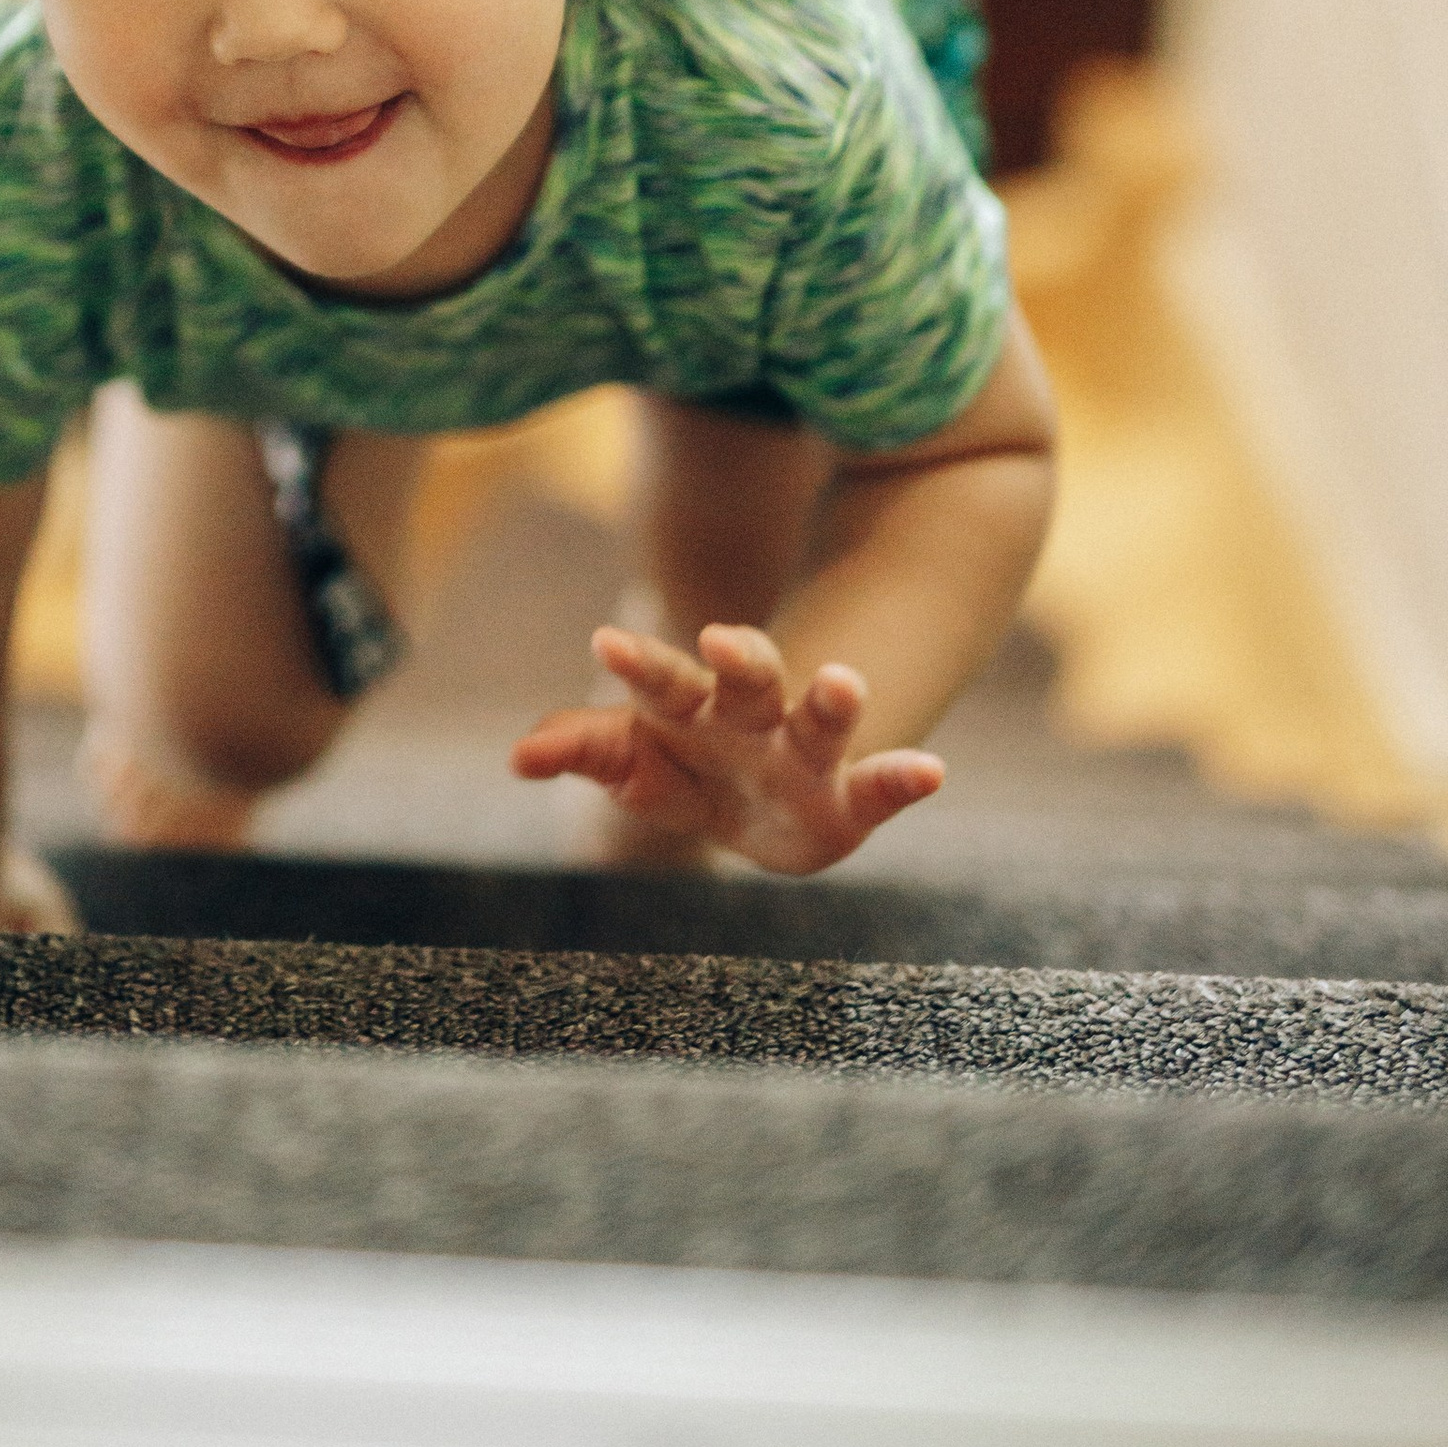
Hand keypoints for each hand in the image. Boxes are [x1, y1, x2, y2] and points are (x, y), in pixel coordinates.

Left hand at [509, 621, 943, 876]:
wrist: (771, 808)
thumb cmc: (692, 768)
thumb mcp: (636, 760)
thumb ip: (584, 748)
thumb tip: (516, 756)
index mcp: (689, 709)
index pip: (659, 684)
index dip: (635, 667)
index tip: (603, 640)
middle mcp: (751, 720)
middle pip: (742, 680)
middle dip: (734, 658)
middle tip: (720, 638)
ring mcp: (802, 754)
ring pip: (815, 719)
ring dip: (828, 700)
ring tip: (841, 681)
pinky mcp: (850, 800)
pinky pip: (881, 788)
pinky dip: (903, 779)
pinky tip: (931, 774)